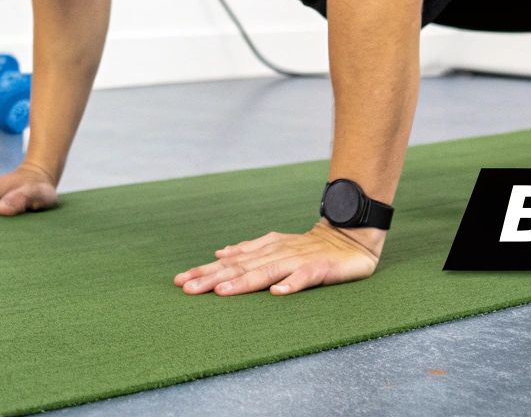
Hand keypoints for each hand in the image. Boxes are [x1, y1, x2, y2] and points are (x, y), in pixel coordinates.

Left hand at [173, 219, 381, 297]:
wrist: (350, 238)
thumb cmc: (310, 247)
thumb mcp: (277, 247)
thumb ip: (249, 250)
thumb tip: (220, 253)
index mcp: (265, 251)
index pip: (230, 263)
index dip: (205, 271)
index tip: (180, 281)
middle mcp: (277, 254)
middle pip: (240, 268)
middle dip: (212, 278)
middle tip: (187, 288)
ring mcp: (297, 261)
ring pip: (266, 272)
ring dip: (243, 282)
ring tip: (221, 292)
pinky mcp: (319, 268)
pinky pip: (304, 278)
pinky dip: (291, 284)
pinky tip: (277, 292)